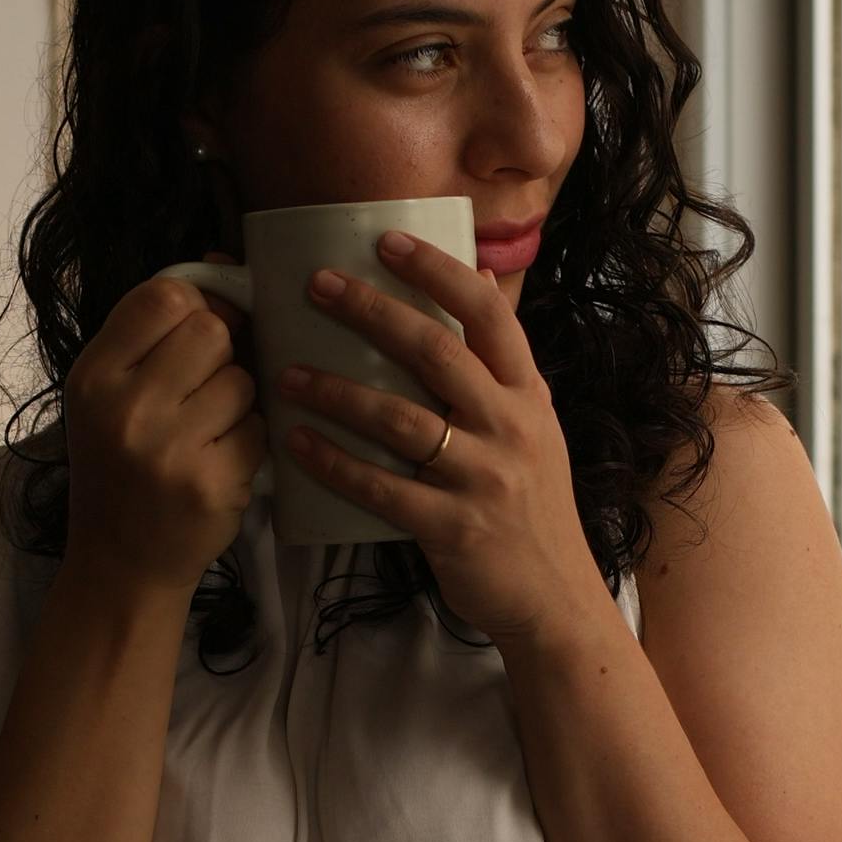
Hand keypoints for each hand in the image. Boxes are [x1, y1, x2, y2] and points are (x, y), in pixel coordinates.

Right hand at [59, 260, 266, 599]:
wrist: (121, 565)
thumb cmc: (122, 467)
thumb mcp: (110, 394)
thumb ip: (155, 332)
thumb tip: (225, 262)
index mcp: (93, 376)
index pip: (163, 296)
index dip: (197, 304)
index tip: (200, 332)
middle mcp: (123, 409)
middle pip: (211, 331)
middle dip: (221, 356)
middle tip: (201, 392)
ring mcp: (167, 449)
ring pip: (243, 380)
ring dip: (238, 402)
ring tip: (206, 433)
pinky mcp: (210, 484)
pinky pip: (259, 428)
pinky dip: (249, 442)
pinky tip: (218, 464)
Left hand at [275, 228, 614, 651]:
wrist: (555, 601)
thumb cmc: (532, 508)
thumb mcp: (536, 428)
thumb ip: (504, 366)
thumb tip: (479, 278)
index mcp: (528, 396)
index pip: (489, 316)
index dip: (437, 272)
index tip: (386, 240)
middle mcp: (511, 429)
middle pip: (436, 353)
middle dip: (372, 312)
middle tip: (317, 284)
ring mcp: (484, 479)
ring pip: (400, 419)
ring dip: (336, 390)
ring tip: (286, 371)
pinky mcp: (453, 528)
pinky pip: (381, 488)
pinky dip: (334, 463)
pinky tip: (295, 443)